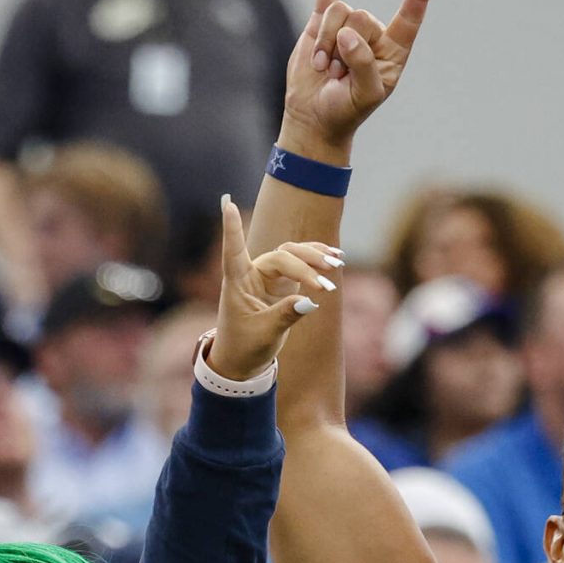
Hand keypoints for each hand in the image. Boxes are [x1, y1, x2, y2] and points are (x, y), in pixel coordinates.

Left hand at [212, 199, 344, 380]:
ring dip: (315, 258)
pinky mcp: (282, 282)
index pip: (233, 251)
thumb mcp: (264, 333)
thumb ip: (285, 315)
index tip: (226, 202)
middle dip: (305, 267)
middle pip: (281, 255)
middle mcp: (251, 273)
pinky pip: (302, 263)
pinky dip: (317, 261)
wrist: (243, 360)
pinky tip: (337, 260)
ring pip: (293, 253)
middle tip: (324, 286)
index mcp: (237, 283)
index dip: (232, 228)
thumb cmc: (245, 345)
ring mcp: (268, 275)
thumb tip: (310, 301)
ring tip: (337, 265)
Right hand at [282, 0, 435, 149]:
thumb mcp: (365, 95)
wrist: (312, 117)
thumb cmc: (345, 110)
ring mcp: (347, 27)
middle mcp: (373, 34)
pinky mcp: (321, 25)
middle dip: (343, 48)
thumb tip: (348, 34)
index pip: (409, 19)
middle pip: (361, 18)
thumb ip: (363, 64)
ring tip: (323, 68)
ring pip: (338, 14)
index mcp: (392, 51)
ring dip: (325, 44)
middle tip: (337, 75)